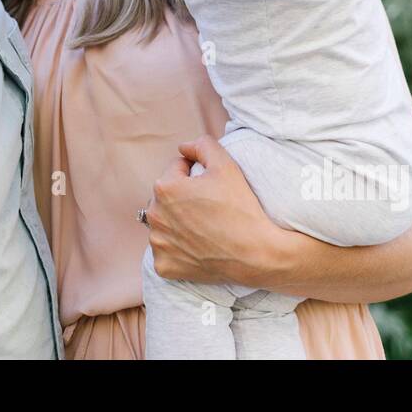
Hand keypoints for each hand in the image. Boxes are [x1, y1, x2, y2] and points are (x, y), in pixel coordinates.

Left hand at [144, 135, 289, 285]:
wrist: (256, 254)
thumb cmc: (241, 207)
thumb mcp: (226, 164)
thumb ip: (202, 145)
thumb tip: (183, 148)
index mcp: (164, 187)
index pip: (176, 169)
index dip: (196, 173)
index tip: (212, 187)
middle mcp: (154, 215)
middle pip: (166, 197)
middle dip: (182, 198)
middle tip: (208, 208)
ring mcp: (158, 243)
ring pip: (164, 223)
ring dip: (176, 222)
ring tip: (203, 227)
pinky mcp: (164, 265)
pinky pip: (166, 252)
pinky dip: (177, 249)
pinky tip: (197, 247)